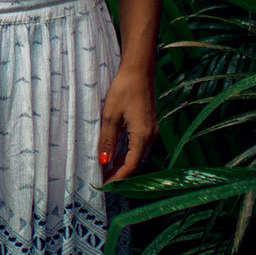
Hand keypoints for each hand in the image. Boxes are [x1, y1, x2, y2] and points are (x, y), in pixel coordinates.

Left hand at [98, 65, 157, 182]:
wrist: (139, 70)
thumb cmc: (124, 89)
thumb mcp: (110, 115)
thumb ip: (108, 140)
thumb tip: (104, 162)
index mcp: (142, 136)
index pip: (131, 165)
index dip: (118, 177)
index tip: (105, 184)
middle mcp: (151, 136)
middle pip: (136, 163)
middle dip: (121, 173)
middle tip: (103, 178)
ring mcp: (152, 130)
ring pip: (138, 155)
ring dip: (124, 163)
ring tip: (107, 169)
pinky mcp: (149, 125)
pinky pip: (140, 145)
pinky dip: (128, 153)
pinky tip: (117, 153)